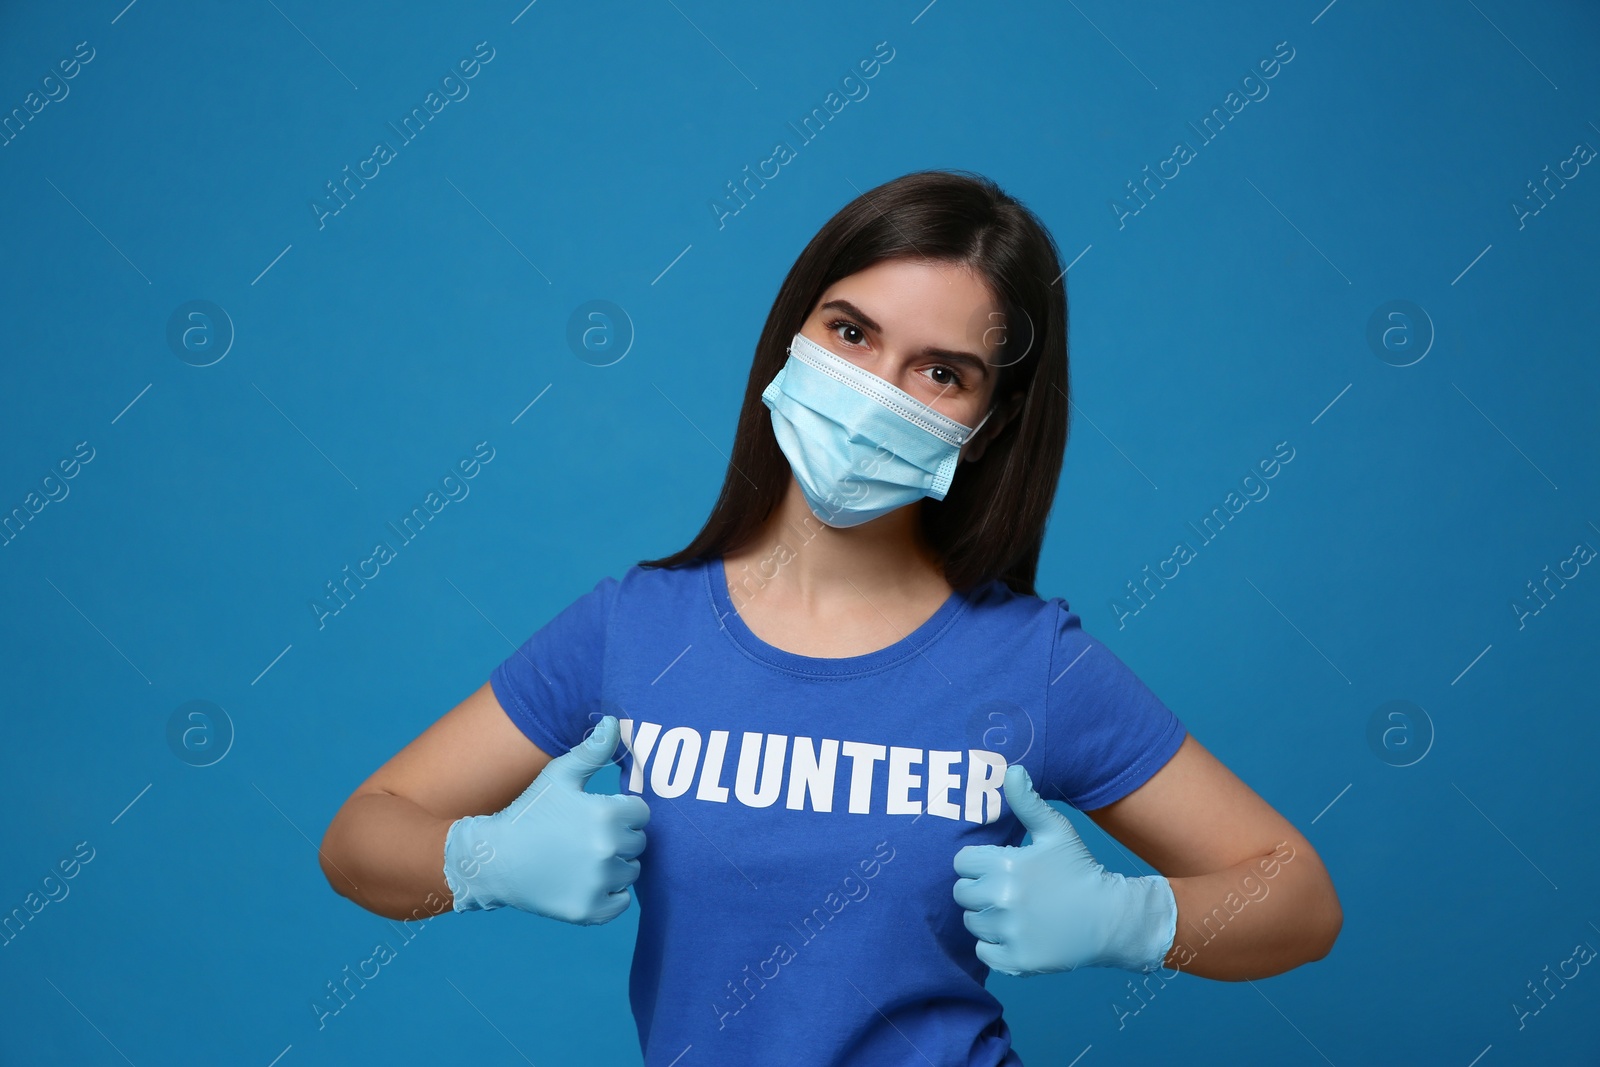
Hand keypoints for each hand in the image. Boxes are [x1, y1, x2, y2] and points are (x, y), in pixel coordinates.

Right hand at [443, 714, 649, 923]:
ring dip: (614, 865)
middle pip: (638, 842)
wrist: (495, 859)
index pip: (641, 812)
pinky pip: (620, 902)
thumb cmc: (529, 813)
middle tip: (585, 837)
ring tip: (581, 858)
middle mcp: (607, 849)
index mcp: (606, 814)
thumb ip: (592, 751)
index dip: (621, 811)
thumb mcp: (558, 776)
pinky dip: (608, 894)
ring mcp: (598, 883)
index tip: (597, 814)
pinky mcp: (589, 910)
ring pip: (631, 871)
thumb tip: (613, 722)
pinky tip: (584, 881)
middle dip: (618, 837)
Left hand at [952, 764, 1175, 975]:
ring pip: (972, 923)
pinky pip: (984, 953)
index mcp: (1006, 865)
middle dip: (979, 889)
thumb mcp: (1056, 831)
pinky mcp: (1018, 960)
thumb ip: (1028, 802)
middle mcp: (1003, 899)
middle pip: (962, 893)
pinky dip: (995, 947)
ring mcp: (1010, 932)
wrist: (1110, 917)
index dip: (979, 863)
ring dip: (987, 918)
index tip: (1000, 866)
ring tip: (1015, 912)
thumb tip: (1011, 770)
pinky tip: (1017, 934)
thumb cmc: (1080, 869)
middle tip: (1008, 890)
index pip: (962, 863)